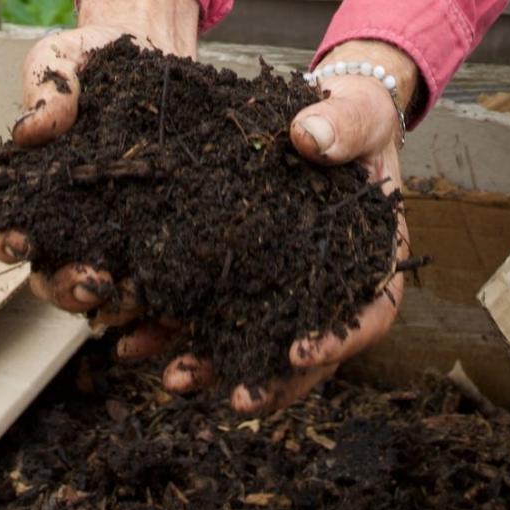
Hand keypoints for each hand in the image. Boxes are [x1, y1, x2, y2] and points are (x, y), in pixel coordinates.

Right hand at [0, 0, 199, 332]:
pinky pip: (157, 274)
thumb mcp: (63, 59)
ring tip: (133, 292)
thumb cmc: (93, 58)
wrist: (152, 49)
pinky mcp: (162, 228)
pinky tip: (173, 296)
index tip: (22, 240)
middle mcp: (69, 220)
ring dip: (112, 301)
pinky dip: (160, 297)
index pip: (2, 228)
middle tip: (92, 281)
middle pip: (52, 275)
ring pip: (103, 288)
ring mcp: (116, 229)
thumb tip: (31, 129)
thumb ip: (47, 87)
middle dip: (66, 288)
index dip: (4, 241)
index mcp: (32, 187)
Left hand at [144, 38, 415, 413]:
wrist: (319, 110)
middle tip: (236, 399)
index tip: (299, 352)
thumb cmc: (353, 115)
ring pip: (251, 338)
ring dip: (213, 365)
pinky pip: (208, 306)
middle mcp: (326, 283)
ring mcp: (279, 282)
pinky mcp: (238, 270)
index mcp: (372, 256)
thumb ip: (341, 124)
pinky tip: (136, 335)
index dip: (338, 340)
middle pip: (308, 349)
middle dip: (269, 379)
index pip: (371, 313)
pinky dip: (175, 325)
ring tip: (173, 379)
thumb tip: (308, 135)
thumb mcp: (359, 112)